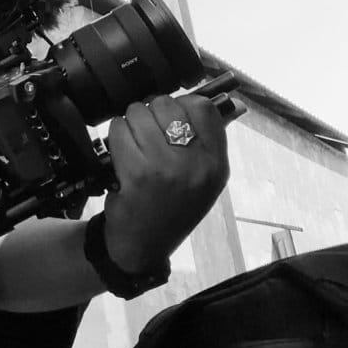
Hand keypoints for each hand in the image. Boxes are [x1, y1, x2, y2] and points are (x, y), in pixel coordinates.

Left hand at [103, 92, 229, 273]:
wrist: (142, 246)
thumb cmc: (172, 207)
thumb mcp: (204, 179)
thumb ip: (210, 139)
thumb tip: (232, 101)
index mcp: (216, 164)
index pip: (203, 108)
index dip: (181, 105)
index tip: (170, 118)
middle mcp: (196, 164)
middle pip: (166, 104)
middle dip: (151, 113)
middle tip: (147, 136)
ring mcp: (167, 167)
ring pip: (139, 112)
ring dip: (130, 124)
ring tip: (134, 147)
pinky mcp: (137, 172)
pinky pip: (119, 129)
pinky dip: (115, 137)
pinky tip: (121, 156)